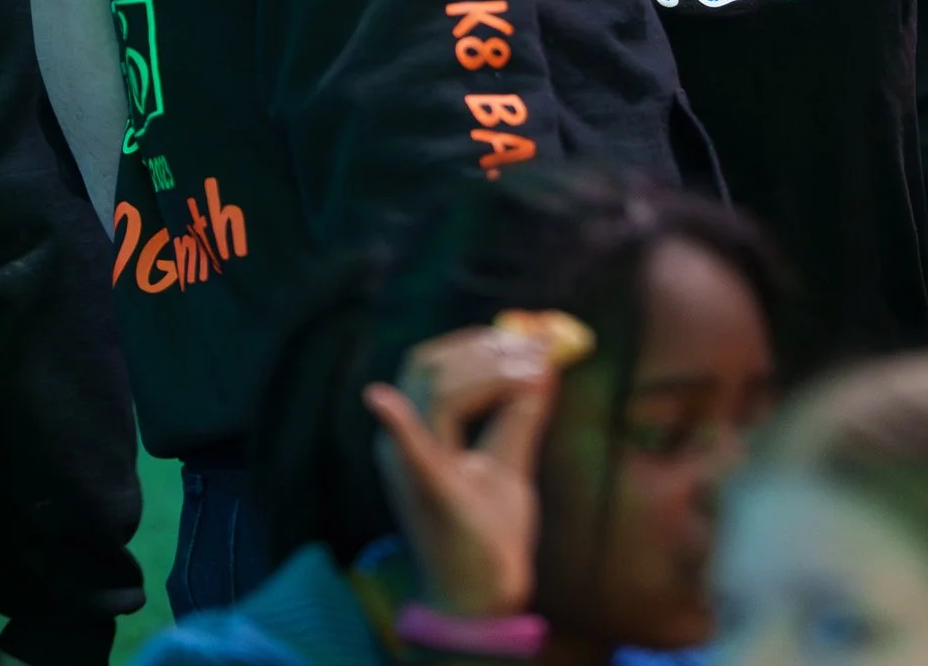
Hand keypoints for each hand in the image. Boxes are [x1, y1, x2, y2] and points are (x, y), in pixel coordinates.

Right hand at [363, 325, 562, 618]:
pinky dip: (398, 425)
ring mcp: (412, 468)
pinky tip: (382, 401)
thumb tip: (546, 358)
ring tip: (534, 370)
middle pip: (430, 368)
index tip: (530, 334)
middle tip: (538, 350)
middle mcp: (402, 445)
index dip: (477, 341)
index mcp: (417, 432)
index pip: (434, 364)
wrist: (481, 593)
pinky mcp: (432, 494)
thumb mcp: (510, 457)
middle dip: (487, 349)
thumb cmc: (488, 526)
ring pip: (436, 393)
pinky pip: (408, 455)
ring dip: (489, 369)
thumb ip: (522, 410)